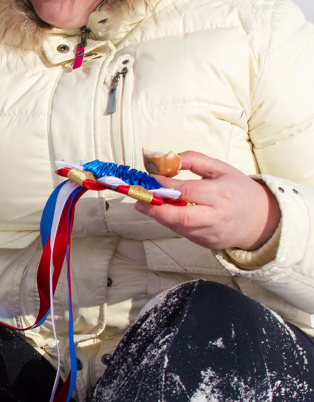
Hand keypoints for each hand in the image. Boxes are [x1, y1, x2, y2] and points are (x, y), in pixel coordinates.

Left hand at [134, 151, 280, 251]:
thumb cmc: (237, 189)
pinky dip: (170, 223)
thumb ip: (194, 160)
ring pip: (180, 228)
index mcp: (222, 194)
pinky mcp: (207, 243)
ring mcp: (212, 232)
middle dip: (157, 209)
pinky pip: (184, 233)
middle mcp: (218, 216)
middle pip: (182, 217)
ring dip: (159, 216)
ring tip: (144, 204)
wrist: (261, 219)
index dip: (166, 185)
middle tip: (139, 199)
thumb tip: (167, 159)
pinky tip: (161, 212)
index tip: (150, 178)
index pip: (189, 191)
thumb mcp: (220, 169)